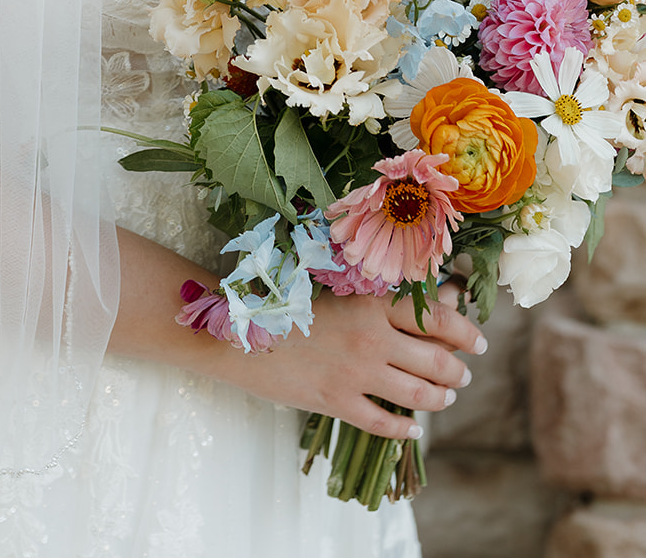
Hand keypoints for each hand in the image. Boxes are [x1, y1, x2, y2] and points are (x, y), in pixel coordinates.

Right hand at [217, 287, 484, 439]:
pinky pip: (385, 423)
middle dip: (458, 370)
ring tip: (445, 396)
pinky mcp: (337, 402)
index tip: (478, 340)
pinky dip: (405, 428)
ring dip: (440, 397)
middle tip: (463, 374)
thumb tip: (436, 300)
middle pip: (436, 359)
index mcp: (370, 301)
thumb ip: (383, 296)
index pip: (436, 318)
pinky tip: (411, 427)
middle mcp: (371, 338)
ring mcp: (355, 373)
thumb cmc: (286, 299)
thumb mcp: (337, 288)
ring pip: (419, 394)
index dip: (465, 331)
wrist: (237, 332)